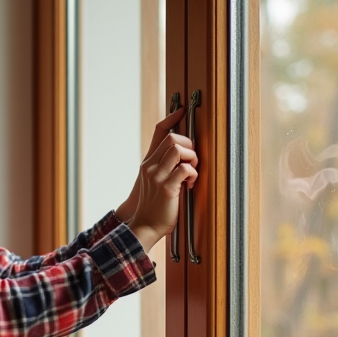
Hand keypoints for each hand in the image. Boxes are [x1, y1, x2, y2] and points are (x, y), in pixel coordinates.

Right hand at [117, 106, 198, 252]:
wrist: (144, 226)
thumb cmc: (154, 206)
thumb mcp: (155, 182)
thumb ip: (165, 168)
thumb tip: (183, 158)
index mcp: (148, 162)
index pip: (158, 131)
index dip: (171, 118)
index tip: (182, 110)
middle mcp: (150, 166)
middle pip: (172, 137)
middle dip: (189, 144)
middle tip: (193, 160)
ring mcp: (157, 176)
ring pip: (177, 149)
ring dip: (192, 158)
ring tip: (192, 171)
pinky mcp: (166, 188)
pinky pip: (185, 169)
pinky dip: (193, 174)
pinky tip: (191, 184)